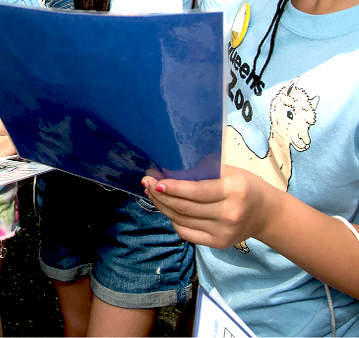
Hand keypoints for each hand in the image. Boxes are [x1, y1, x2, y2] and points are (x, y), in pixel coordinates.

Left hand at [142, 166, 280, 249]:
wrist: (267, 214)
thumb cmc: (244, 186)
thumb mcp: (228, 171)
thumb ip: (202, 170)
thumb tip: (167, 168)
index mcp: (233, 190)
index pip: (195, 191)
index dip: (171, 187)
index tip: (154, 181)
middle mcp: (229, 213)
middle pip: (184, 207)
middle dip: (160, 195)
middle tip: (147, 184)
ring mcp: (224, 232)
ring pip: (182, 220)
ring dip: (163, 207)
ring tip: (153, 194)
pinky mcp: (219, 244)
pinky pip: (187, 233)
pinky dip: (174, 220)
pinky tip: (168, 209)